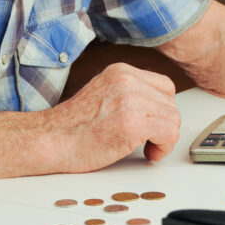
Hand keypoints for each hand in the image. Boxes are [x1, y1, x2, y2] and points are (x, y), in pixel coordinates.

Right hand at [45, 63, 181, 172]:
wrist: (52, 140)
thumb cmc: (73, 126)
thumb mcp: (103, 94)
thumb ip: (128, 93)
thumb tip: (154, 107)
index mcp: (120, 71)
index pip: (164, 86)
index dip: (161, 109)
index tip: (151, 123)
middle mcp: (127, 80)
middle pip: (170, 102)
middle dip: (163, 125)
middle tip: (147, 140)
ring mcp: (131, 100)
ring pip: (173, 118)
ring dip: (164, 138)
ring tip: (146, 147)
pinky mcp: (133, 123)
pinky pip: (169, 133)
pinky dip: (163, 148)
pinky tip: (148, 153)